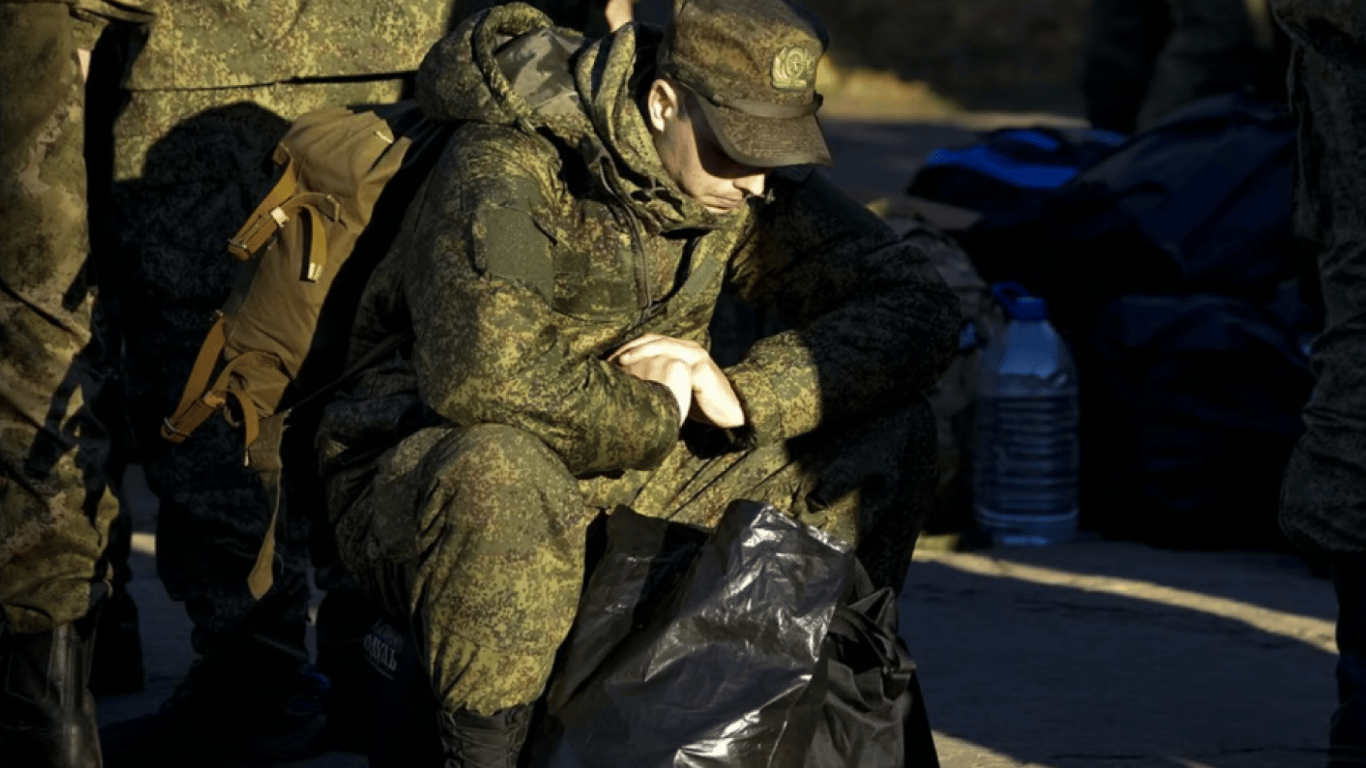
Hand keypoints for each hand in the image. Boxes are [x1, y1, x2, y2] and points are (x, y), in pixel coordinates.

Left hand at [610, 335, 745, 428]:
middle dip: (631, 348)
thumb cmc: (700, 404)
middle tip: (612, 359)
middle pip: (654, 340)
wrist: (730, 413)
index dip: (629, 348)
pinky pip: (677, 365)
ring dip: (641, 352)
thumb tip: (627, 387)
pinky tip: (647, 376)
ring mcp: (696, 357)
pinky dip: (659, 368)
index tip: (609, 360)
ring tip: (623, 361)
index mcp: (681, 350)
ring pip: (664, 347)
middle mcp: (689, 349)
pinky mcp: (702, 370)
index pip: (650, 342)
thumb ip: (659, 382)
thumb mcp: (676, 389)